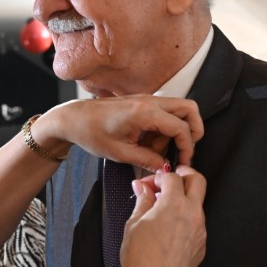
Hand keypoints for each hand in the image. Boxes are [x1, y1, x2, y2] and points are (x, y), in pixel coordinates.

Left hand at [36, 96, 203, 170]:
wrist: (73, 118)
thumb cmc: (91, 133)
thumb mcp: (120, 153)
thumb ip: (147, 160)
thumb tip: (166, 167)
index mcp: (145, 112)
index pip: (181, 127)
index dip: (187, 147)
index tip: (181, 163)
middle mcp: (150, 101)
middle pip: (189, 109)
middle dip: (193, 131)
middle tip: (183, 151)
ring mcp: (147, 99)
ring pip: (179, 109)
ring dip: (175, 131)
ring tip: (154, 149)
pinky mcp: (142, 103)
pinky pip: (164, 112)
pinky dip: (164, 127)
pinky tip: (147, 142)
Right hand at [117, 166, 206, 266]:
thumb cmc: (140, 259)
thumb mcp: (134, 224)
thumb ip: (143, 200)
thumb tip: (143, 187)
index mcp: (175, 204)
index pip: (172, 177)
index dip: (157, 177)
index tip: (146, 184)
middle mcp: (193, 214)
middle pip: (197, 181)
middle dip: (183, 175)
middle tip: (167, 181)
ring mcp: (200, 231)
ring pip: (197, 203)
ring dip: (183, 199)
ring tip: (161, 209)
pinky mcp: (201, 246)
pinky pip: (196, 224)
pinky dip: (185, 219)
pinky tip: (167, 229)